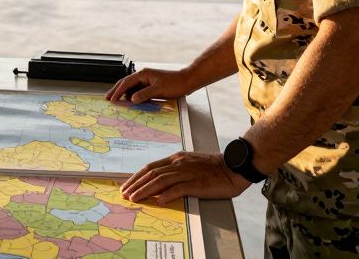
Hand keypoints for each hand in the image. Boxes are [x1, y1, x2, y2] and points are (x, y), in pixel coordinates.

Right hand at [104, 68, 191, 103]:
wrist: (187, 81)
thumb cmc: (175, 84)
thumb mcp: (158, 90)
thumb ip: (144, 94)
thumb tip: (131, 99)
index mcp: (143, 74)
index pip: (126, 83)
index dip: (118, 91)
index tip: (111, 99)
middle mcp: (143, 76)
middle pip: (126, 84)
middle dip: (116, 91)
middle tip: (107, 98)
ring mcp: (147, 81)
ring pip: (132, 88)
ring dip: (125, 94)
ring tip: (117, 102)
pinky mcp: (152, 86)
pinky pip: (139, 91)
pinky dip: (133, 96)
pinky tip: (132, 102)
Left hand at [119, 152, 250, 203]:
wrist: (233, 167)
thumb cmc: (213, 168)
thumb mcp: (190, 164)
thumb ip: (175, 171)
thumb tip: (159, 185)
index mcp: (176, 158)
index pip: (151, 167)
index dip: (137, 177)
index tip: (127, 186)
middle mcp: (179, 164)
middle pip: (152, 173)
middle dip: (136, 184)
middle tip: (125, 194)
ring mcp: (187, 173)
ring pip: (161, 180)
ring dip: (146, 190)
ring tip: (135, 198)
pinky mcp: (197, 183)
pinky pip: (180, 189)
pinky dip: (168, 194)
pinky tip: (159, 200)